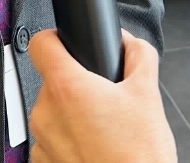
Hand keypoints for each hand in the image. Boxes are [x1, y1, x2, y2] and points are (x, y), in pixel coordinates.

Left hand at [28, 30, 176, 162]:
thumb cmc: (138, 156)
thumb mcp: (148, 95)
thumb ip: (138, 56)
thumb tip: (130, 43)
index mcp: (66, 87)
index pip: (41, 43)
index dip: (57, 39)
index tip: (68, 45)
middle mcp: (45, 113)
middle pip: (53, 82)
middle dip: (77, 87)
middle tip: (104, 102)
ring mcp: (41, 142)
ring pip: (53, 114)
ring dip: (72, 117)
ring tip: (102, 131)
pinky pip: (51, 142)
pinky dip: (69, 143)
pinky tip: (93, 149)